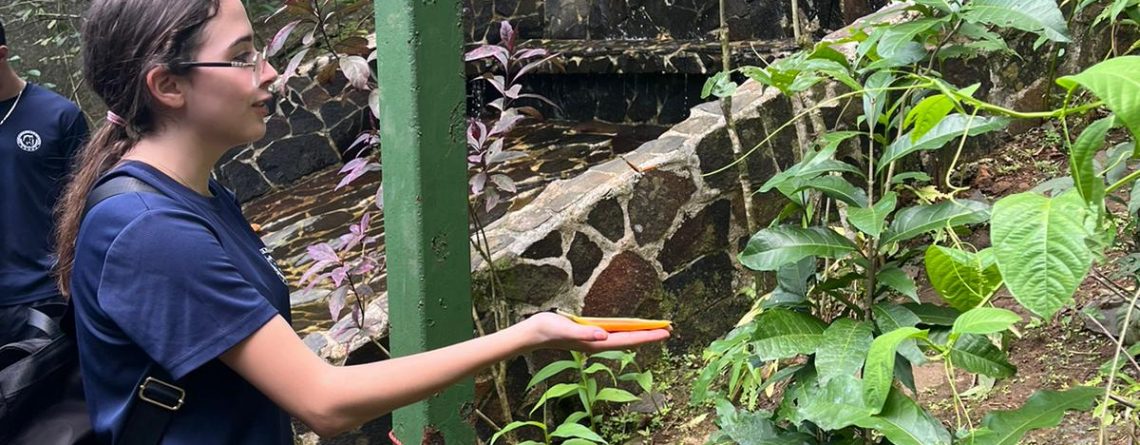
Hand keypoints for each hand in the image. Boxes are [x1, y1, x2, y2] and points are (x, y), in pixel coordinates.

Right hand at [518, 312, 669, 352]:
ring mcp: (594, 340)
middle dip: (649, 335)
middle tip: (670, 329)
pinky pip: (614, 333)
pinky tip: (630, 328)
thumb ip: (584, 332)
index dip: (647, 335)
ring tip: (656, 328)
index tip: (665, 331)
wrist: (532, 334)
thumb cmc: (547, 330)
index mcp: (595, 342)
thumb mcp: (565, 328)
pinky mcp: (588, 335)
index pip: (628, 339)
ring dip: (640, 333)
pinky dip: (626, 330)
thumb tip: (604, 336)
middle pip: (629, 340)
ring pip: (623, 337)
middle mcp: (598, 343)